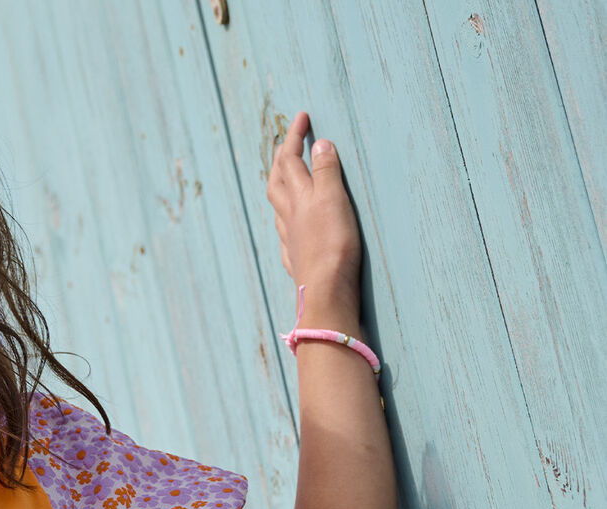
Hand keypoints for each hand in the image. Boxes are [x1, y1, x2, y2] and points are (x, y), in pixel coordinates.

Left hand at [267, 111, 361, 311]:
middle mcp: (289, 216)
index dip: (295, 136)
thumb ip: (326, 170)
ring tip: (286, 177)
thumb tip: (318, 144)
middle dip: (281, 158)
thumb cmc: (332, 243)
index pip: (290, 159)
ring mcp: (290, 238)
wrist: (326, 291)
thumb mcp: (333, 198)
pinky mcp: (296, 258)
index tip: (302, 116)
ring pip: (278, 206)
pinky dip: (287, 217)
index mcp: (298, 197)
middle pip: (277, 181)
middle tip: (290, 143)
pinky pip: (284, 231)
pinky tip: (290, 222)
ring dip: (281, 186)